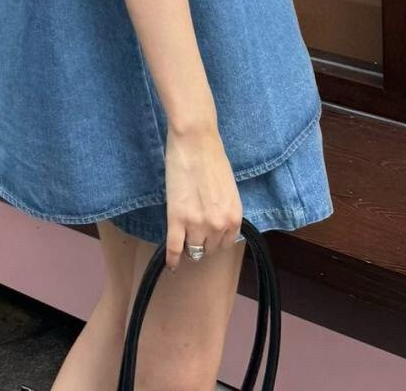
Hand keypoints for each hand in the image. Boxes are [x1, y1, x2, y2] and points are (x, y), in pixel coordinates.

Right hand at [163, 122, 242, 270]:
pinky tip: (171, 264)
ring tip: (183, 239)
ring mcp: (197, 224)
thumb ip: (225, 209)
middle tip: (195, 232)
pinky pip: (174, 248)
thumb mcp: (228, 188)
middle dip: (203, 242)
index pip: (226, 244)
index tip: (209, 236)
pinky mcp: (177, 219)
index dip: (216, 239)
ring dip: (188, 246)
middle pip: (209, 249)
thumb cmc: (212, 157)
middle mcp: (218, 225)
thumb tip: (217, 222)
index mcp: (234, 216)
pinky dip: (172, 259)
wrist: (195, 141)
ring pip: (193, 250)